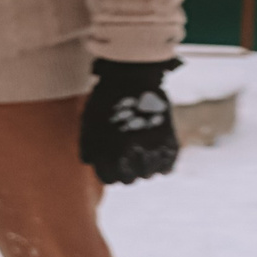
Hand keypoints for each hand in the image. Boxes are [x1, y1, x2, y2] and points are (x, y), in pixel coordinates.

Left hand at [80, 58, 180, 184]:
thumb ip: (87, 146)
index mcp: (105, 149)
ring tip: (141, 158)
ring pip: (149, 174)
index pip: (109, 178)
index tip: (111, 167)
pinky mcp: (168, 138)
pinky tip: (156, 157)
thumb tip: (90, 164)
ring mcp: (150, 146)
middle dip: (126, 173)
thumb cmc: (105, 99)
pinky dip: (163, 164)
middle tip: (127, 163)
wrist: (131, 76)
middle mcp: (128, 152)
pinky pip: (168, 165)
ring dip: (145, 169)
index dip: (109, 174)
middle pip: (129, 180)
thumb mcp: (88, 123)